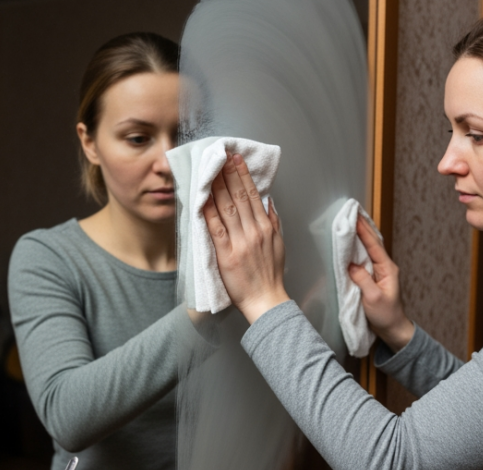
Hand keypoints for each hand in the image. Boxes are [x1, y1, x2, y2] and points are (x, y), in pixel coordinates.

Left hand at [204, 153, 290, 323]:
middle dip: (229, 174)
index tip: (236, 160)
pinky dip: (209, 212)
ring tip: (211, 170)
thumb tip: (268, 201)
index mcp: (265, 228)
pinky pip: (216, 229)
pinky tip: (203, 199)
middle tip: (221, 156)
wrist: (266, 300)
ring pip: (227, 208)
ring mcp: (239, 242)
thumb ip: (273, 221)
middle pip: (239, 197)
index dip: (243, 176)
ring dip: (218, 187)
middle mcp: (253, 231)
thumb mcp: (279, 244)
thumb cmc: (271, 276)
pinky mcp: (226, 255)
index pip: (253, 195)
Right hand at [347, 215, 413, 351]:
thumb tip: (350, 264)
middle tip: (353, 212)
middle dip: (363, 227)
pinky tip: (353, 244)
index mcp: (387, 269)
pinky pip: (366, 259)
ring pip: (369, 250)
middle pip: (373, 243)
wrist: (393, 329)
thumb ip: (362, 280)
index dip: (364, 231)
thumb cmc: (386, 315)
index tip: (355, 217)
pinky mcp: (374, 278)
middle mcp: (385, 267)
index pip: (374, 246)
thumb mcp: (373, 298)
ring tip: (352, 222)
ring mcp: (380, 272)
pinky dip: (359, 248)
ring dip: (361, 236)